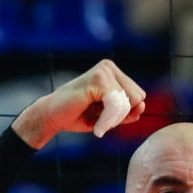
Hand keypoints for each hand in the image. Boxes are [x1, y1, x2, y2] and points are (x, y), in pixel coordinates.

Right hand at [13, 59, 147, 148]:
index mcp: (113, 72)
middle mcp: (109, 67)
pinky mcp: (97, 79)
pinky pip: (116, 104)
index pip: (139, 95)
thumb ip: (128, 111)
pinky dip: (107, 120)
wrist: (50, 117)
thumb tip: (142, 105)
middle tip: (99, 119)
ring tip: (95, 120)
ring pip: (128, 102)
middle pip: (137, 98)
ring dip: (112, 119)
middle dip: (120, 115)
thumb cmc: (76, 115)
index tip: (104, 117)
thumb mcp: (109, 116)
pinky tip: (95, 124)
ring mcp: (103, 71)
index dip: (124, 113)